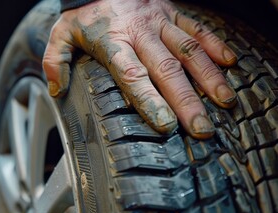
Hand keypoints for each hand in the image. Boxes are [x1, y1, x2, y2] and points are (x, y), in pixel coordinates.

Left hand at [43, 0, 236, 138]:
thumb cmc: (83, 12)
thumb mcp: (61, 33)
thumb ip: (56, 60)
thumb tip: (57, 89)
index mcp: (114, 42)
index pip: (133, 76)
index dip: (150, 101)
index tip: (166, 125)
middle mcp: (140, 33)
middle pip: (166, 70)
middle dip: (186, 101)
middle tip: (200, 128)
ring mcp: (159, 21)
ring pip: (188, 51)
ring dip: (208, 77)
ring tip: (224, 102)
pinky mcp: (172, 12)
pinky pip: (196, 28)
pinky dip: (215, 45)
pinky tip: (229, 63)